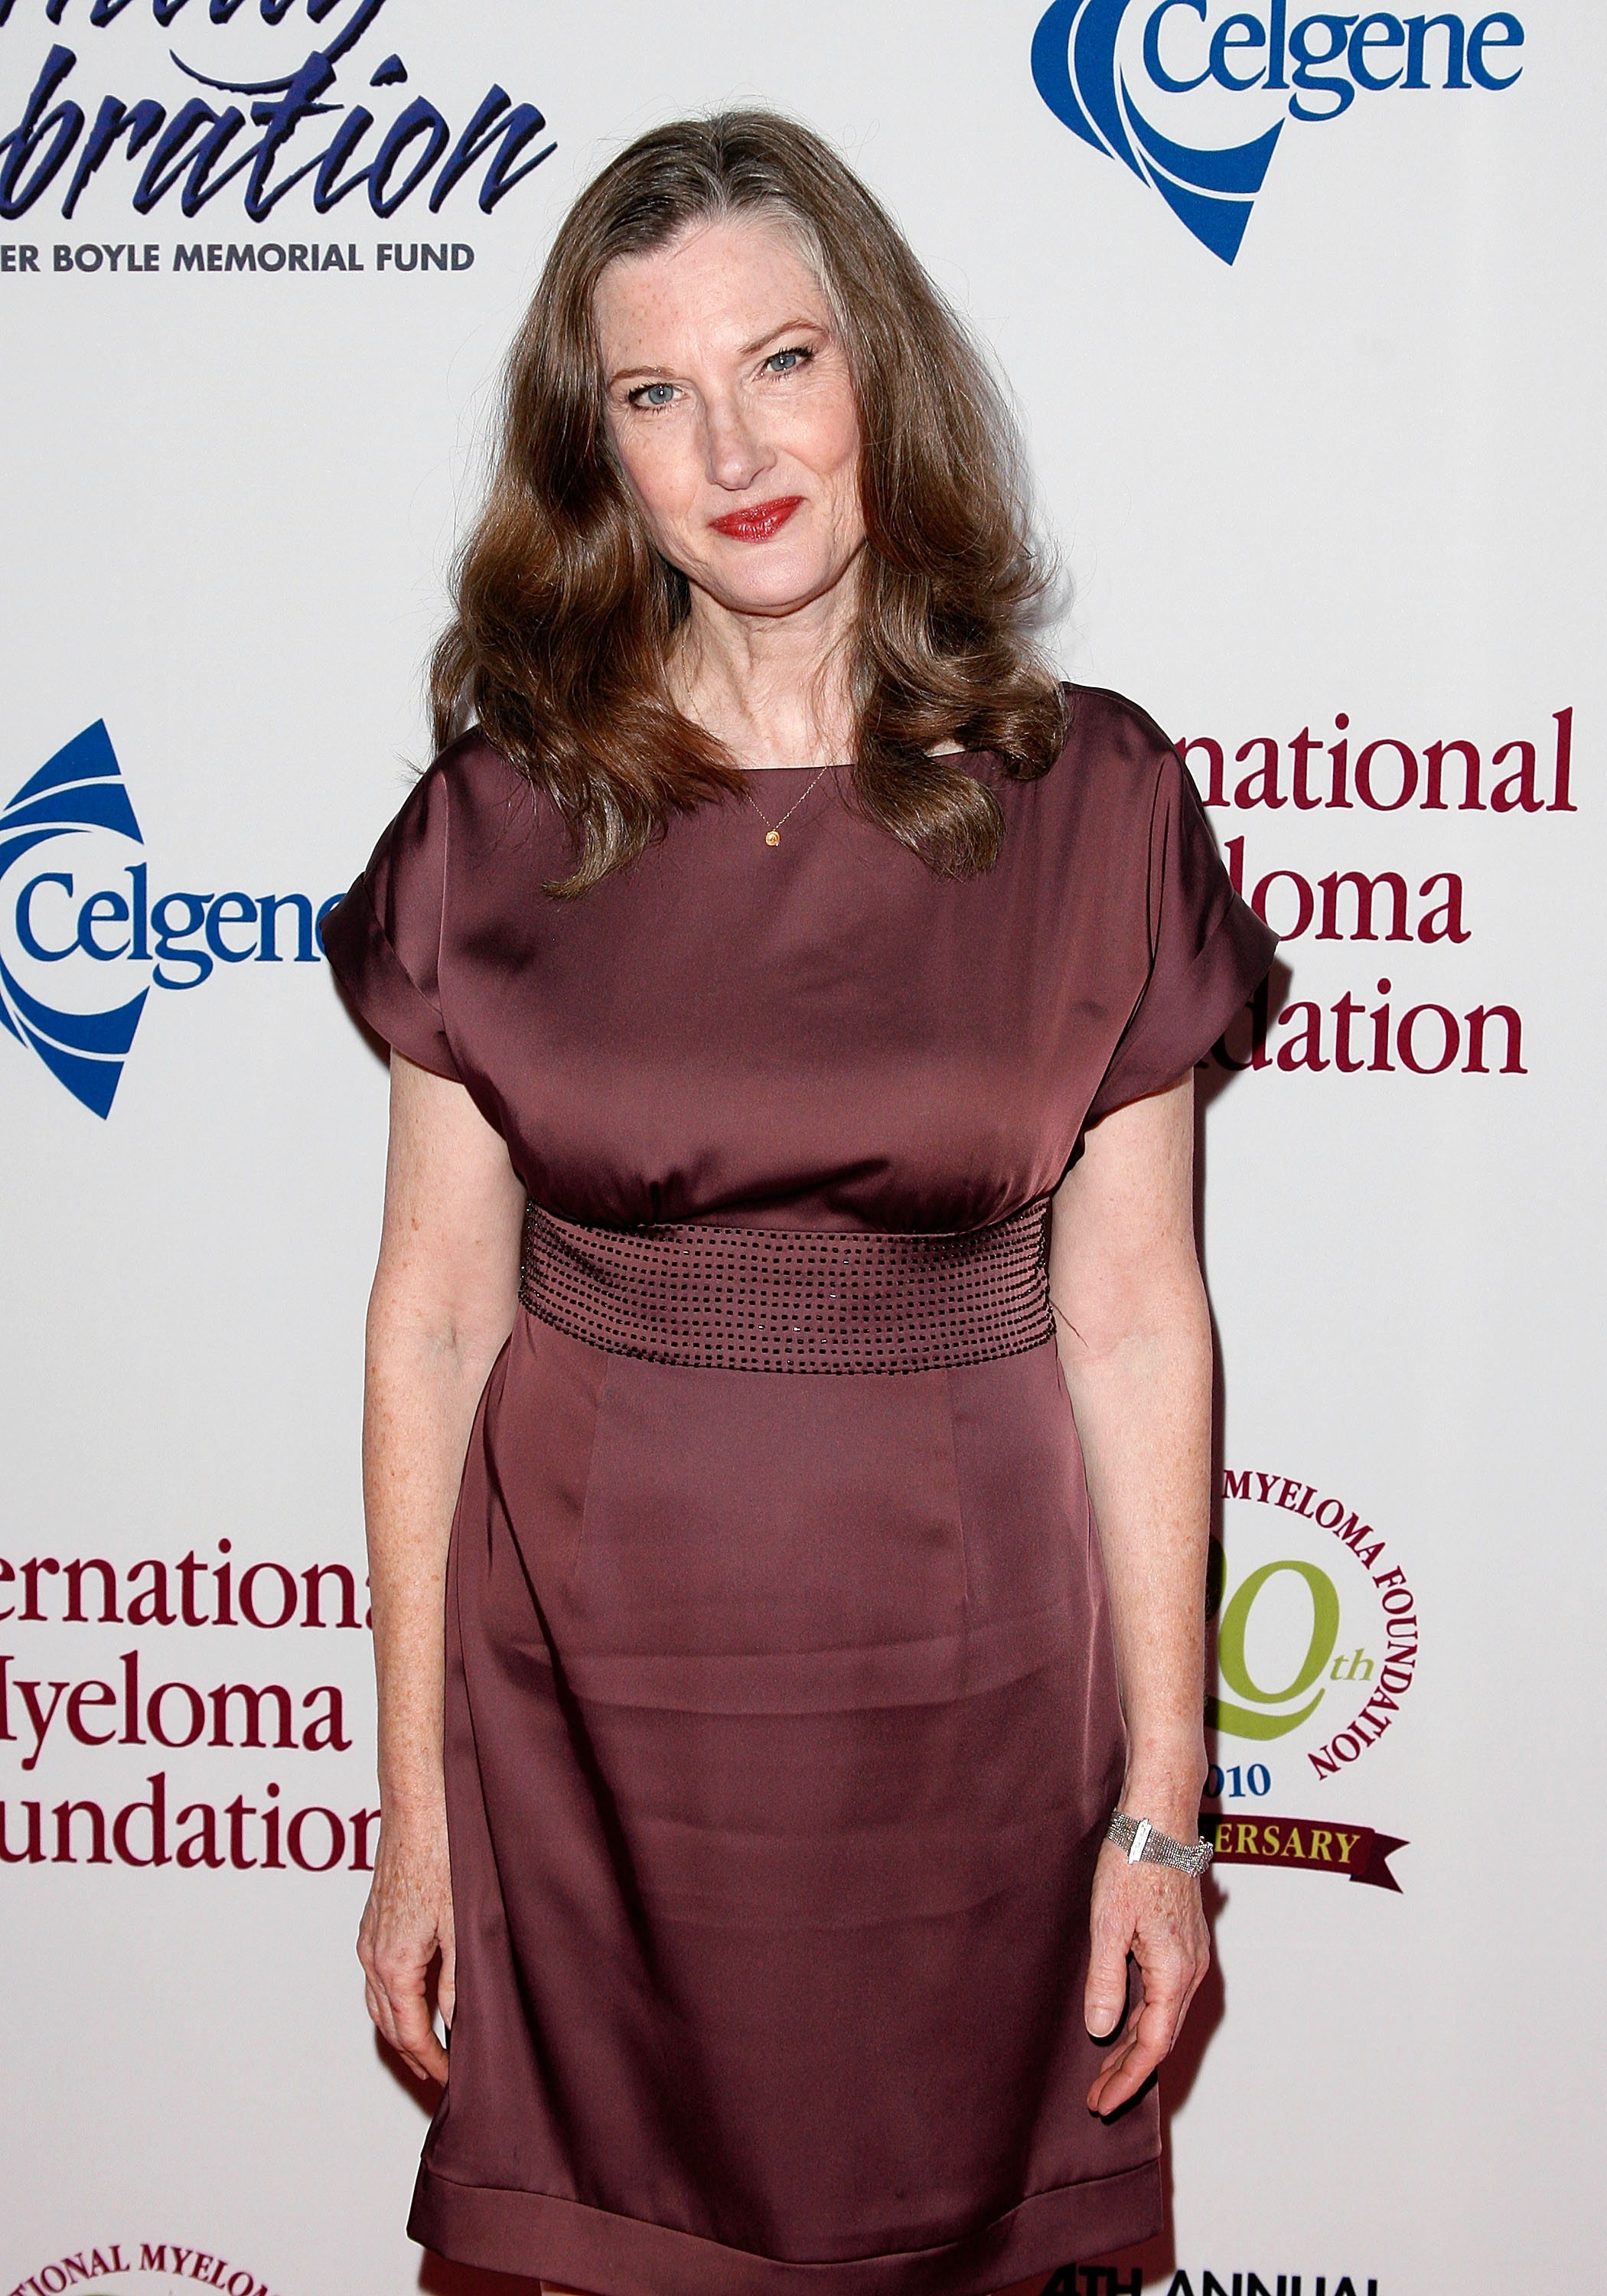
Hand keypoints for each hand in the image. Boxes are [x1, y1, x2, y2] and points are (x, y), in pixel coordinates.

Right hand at [356, 1807, 454, 2084]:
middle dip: (413, 2054)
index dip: (431, 2062)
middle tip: (443, 2074)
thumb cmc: (442, 1855)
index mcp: (394, 1963)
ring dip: (401, 2029)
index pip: (409, 2033)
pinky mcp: (372, 1923)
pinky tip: (417, 1997)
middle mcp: (372, 1956)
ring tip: (430, 2046)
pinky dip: (394, 2000)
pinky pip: (378, 1978)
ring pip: (379, 2003)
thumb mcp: (461, 1924)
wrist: (417, 1806)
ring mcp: (368, 1939)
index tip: (453, 2080)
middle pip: (388, 2025)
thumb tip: (460, 2025)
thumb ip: (458, 1980)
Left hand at [1083, 1837, 1209, 2116]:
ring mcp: (1190, 1957)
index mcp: (1175, 1972)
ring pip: (1164, 2019)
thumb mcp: (1107, 1921)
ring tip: (1103, 2073)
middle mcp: (1191, 1971)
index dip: (1127, 2079)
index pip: (1152, 2045)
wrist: (1161, 1817)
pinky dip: (1143, 2021)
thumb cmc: (1133, 1861)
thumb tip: (1101, 2032)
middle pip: (1160, 2038)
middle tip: (1096, 2100)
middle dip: (1129, 2072)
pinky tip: (1122, 2026)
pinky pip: (1165, 1997)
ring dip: (1135, 2048)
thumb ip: (1105, 1979)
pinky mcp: (1182, 1944)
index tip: (1101, 2104)